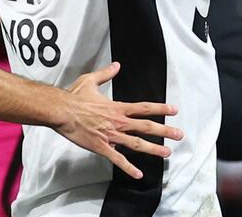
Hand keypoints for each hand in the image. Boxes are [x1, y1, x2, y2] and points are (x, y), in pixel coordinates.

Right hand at [55, 62, 181, 179]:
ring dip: (154, 149)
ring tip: (167, 153)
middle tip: (179, 135)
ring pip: (137, 144)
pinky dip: (128, 168)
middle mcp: (118, 122)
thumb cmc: (73, 97)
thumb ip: (105, 74)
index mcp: (116, 107)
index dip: (160, 108)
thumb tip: (116, 65)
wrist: (61, 111)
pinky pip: (118, 159)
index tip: (173, 110)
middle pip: (146, 127)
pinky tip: (138, 174)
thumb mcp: (90, 80)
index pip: (144, 108)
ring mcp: (111, 135)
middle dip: (165, 131)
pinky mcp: (102, 147)